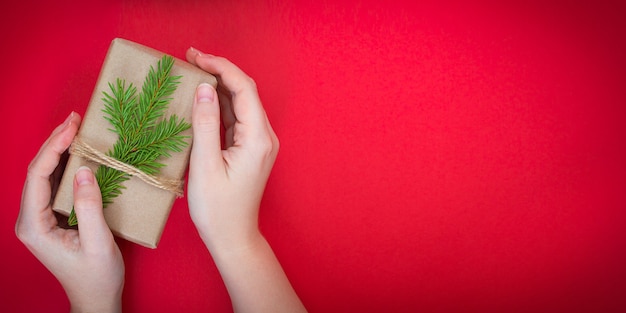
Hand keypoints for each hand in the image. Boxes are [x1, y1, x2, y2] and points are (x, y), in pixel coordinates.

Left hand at [16, 112, 123, 312]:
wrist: (95, 299)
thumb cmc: (97, 276)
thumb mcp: (98, 242)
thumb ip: (89, 207)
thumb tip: (83, 170)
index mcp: (34, 225)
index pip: (38, 176)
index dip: (54, 147)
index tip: (73, 127)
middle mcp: (30, 219)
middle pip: (37, 171)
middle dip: (54, 142)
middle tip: (75, 119)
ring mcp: (40, 218)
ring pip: (45, 176)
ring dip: (59, 151)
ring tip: (76, 129)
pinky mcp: (52, 218)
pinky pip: (55, 185)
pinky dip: (66, 166)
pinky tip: (78, 154)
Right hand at [186, 49, 305, 312]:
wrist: (233, 237)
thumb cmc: (218, 208)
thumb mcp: (204, 165)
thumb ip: (205, 124)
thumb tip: (203, 88)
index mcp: (257, 139)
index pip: (244, 89)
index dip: (221, 67)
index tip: (195, 56)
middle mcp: (265, 136)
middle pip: (245, 91)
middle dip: (219, 71)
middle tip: (189, 58)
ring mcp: (260, 142)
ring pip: (241, 103)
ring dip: (218, 86)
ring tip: (191, 71)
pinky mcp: (251, 148)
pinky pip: (237, 118)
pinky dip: (219, 104)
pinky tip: (200, 98)